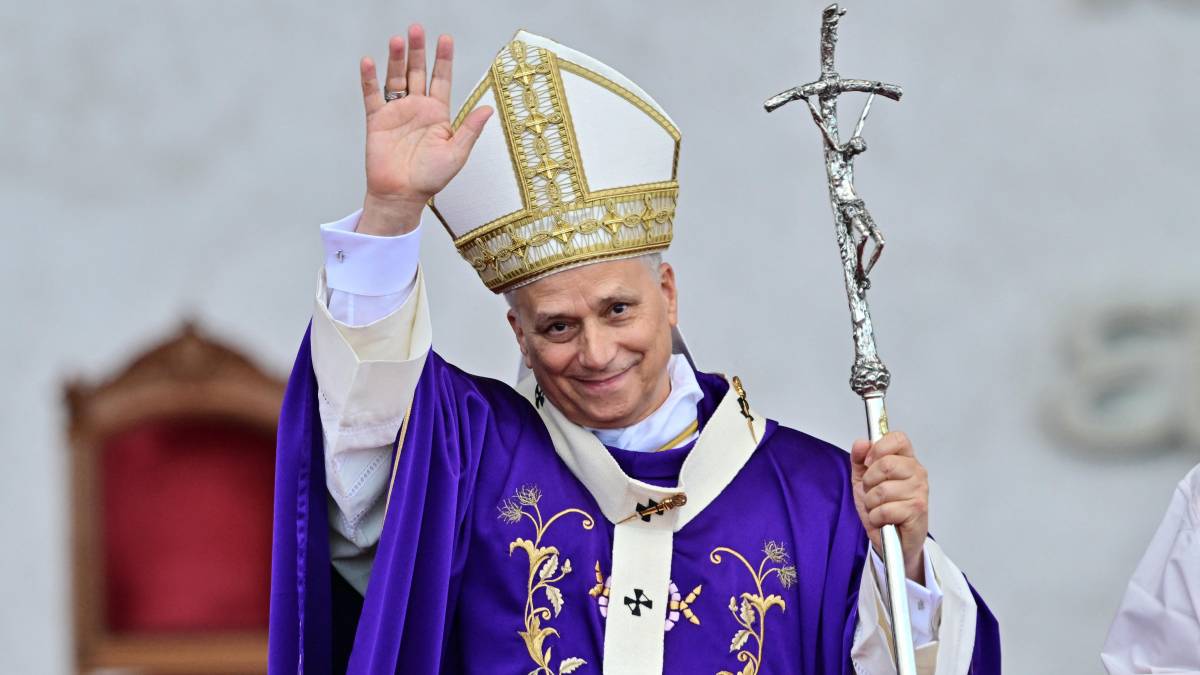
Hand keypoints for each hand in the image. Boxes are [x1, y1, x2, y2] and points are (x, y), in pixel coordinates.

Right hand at [356, 24, 492, 235]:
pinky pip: (372, 95)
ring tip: (397, 40)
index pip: (442, 79)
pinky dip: (370, 78)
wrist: (401, 195)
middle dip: (418, 51)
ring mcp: (397, 112)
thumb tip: (488, 109)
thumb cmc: (430, 179)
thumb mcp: (456, 154)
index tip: (445, 39)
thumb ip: (469, 129)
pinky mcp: (377, 120)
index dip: (443, 59)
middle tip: (417, 29)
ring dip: (396, 59)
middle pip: (418, 72)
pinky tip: (370, 62)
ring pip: (396, 78)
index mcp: (438, 114)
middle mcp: (417, 108)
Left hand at [850, 431, 928, 582]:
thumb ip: (859, 460)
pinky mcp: (917, 510)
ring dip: (871, 503)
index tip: (869, 461)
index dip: (879, 447)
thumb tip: (861, 443)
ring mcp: (919, 491)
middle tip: (872, 492)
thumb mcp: (864, 481)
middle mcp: (917, 473)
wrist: (893, 541)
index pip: (898, 438)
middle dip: (869, 482)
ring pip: (882, 490)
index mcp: (906, 460)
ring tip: (878, 509)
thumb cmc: (882, 509)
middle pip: (885, 464)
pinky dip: (876, 517)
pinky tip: (883, 520)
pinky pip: (885, 509)